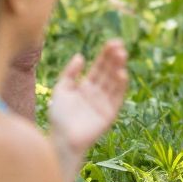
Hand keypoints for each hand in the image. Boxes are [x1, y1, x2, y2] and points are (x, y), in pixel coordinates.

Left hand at [47, 40, 128, 160]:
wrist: (62, 139)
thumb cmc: (59, 117)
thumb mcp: (61, 90)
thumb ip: (70, 73)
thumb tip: (80, 56)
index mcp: (86, 87)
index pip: (99, 67)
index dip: (105, 55)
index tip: (113, 42)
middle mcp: (98, 93)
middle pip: (108, 72)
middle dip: (114, 59)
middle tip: (119, 45)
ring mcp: (105, 102)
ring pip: (114, 82)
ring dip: (119, 68)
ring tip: (122, 55)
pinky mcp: (111, 113)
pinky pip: (117, 97)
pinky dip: (121, 85)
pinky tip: (122, 73)